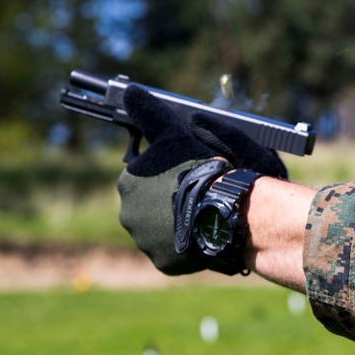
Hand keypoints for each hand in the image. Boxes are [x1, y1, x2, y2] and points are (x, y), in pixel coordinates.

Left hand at [116, 85, 286, 274]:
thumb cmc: (202, 168)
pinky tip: (203, 235)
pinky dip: (186, 246)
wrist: (226, 209)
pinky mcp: (163, 262)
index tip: (186, 172)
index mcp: (129, 182)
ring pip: (159, 230)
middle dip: (168, 200)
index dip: (167, 173)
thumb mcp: (176, 133)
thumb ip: (151, 114)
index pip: (143, 177)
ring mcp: (144, 241)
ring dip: (176, 223)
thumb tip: (130, 92)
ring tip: (204, 215)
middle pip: (147, 205)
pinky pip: (173, 253)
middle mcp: (128, 214)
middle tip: (198, 193)